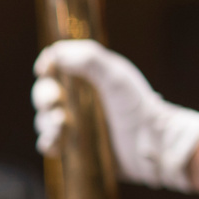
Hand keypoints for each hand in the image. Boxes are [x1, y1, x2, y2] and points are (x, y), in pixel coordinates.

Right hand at [33, 39, 198, 193]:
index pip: (59, 63)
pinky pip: (51, 142)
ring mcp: (78, 121)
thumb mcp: (116, 77)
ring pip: (45, 118)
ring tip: (60, 125)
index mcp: (93, 74)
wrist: (153, 143)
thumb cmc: (138, 106)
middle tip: (54, 103)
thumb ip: (90, 61)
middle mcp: (83, 96)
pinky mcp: (77, 144)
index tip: (45, 69)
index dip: (48, 64)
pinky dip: (48, 142)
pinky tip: (56, 144)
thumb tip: (56, 54)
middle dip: (44, 96)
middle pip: (46, 91)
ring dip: (46, 121)